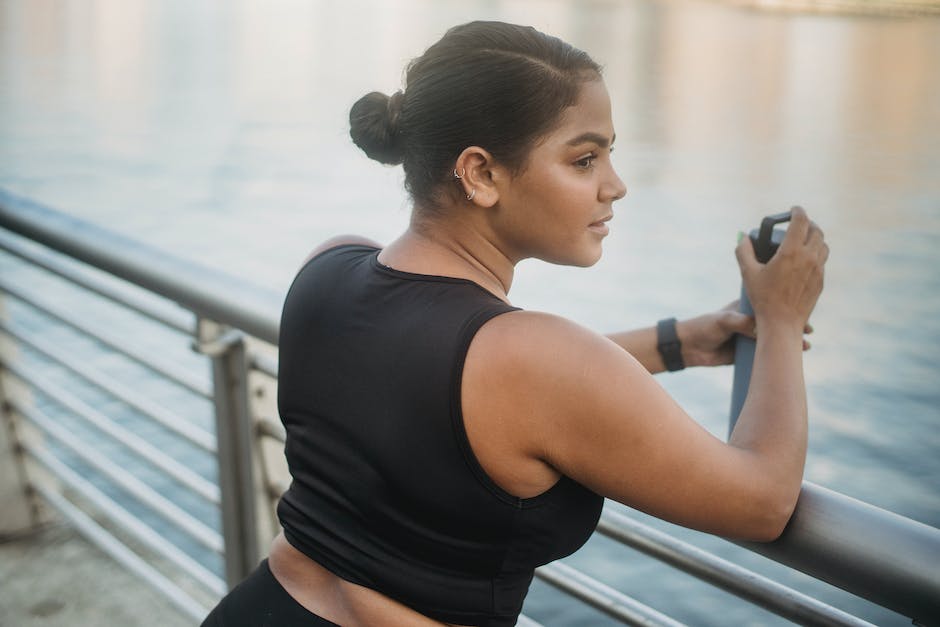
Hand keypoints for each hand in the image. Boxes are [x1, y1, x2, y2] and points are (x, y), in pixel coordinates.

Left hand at [678, 302, 813, 367]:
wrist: (689, 348)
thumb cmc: (704, 327)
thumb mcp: (723, 322)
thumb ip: (741, 323)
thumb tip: (760, 328)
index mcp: (748, 308)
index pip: (771, 306)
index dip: (785, 309)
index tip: (800, 313)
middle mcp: (752, 322)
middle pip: (777, 323)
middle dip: (792, 326)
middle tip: (808, 331)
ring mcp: (751, 338)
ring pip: (774, 340)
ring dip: (789, 343)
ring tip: (805, 347)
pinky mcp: (748, 354)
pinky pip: (765, 355)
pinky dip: (777, 357)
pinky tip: (791, 360)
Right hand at [735, 206, 828, 335]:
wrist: (782, 324)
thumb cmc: (763, 299)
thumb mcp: (748, 273)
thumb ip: (743, 251)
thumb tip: (743, 237)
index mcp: (791, 251)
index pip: (801, 221)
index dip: (798, 211)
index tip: (793, 209)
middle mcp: (809, 257)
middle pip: (816, 231)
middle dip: (808, 224)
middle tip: (799, 224)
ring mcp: (818, 270)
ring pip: (823, 245)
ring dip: (815, 239)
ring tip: (804, 241)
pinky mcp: (821, 281)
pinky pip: (822, 261)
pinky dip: (816, 255)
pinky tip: (805, 260)